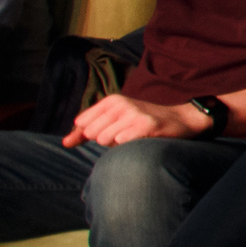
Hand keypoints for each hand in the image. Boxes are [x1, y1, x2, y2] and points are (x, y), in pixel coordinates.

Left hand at [64, 93, 197, 148]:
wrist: (181, 119)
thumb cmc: (143, 122)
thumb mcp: (114, 121)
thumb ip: (86, 132)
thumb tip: (64, 143)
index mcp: (111, 100)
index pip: (82, 124)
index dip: (95, 133)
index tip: (114, 130)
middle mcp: (121, 104)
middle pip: (93, 134)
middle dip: (106, 140)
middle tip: (126, 134)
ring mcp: (134, 113)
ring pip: (105, 139)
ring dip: (118, 145)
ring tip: (134, 136)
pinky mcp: (146, 125)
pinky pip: (122, 141)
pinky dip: (129, 145)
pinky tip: (141, 140)